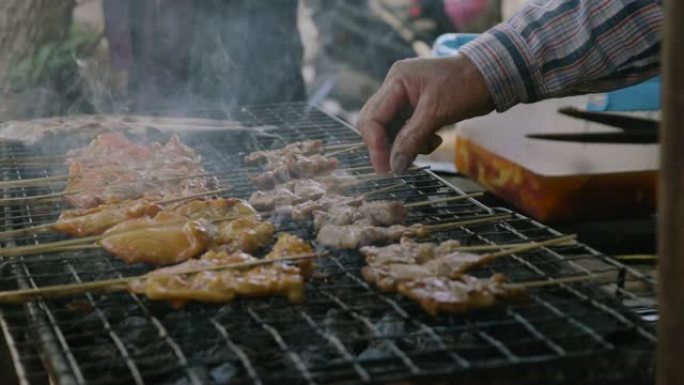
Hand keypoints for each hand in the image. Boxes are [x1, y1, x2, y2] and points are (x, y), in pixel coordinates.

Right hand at [358, 54, 494, 173]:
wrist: (494, 74)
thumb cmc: (466, 85)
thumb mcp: (437, 112)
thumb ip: (412, 139)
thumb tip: (395, 166)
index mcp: (396, 82)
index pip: (372, 118)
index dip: (375, 146)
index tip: (385, 169)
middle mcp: (396, 88)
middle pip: (376, 124)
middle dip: (386, 146)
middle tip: (398, 167)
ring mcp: (405, 97)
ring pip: (391, 130)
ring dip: (404, 145)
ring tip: (427, 146)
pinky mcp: (417, 107)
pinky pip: (406, 129)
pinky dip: (416, 140)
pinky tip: (434, 140)